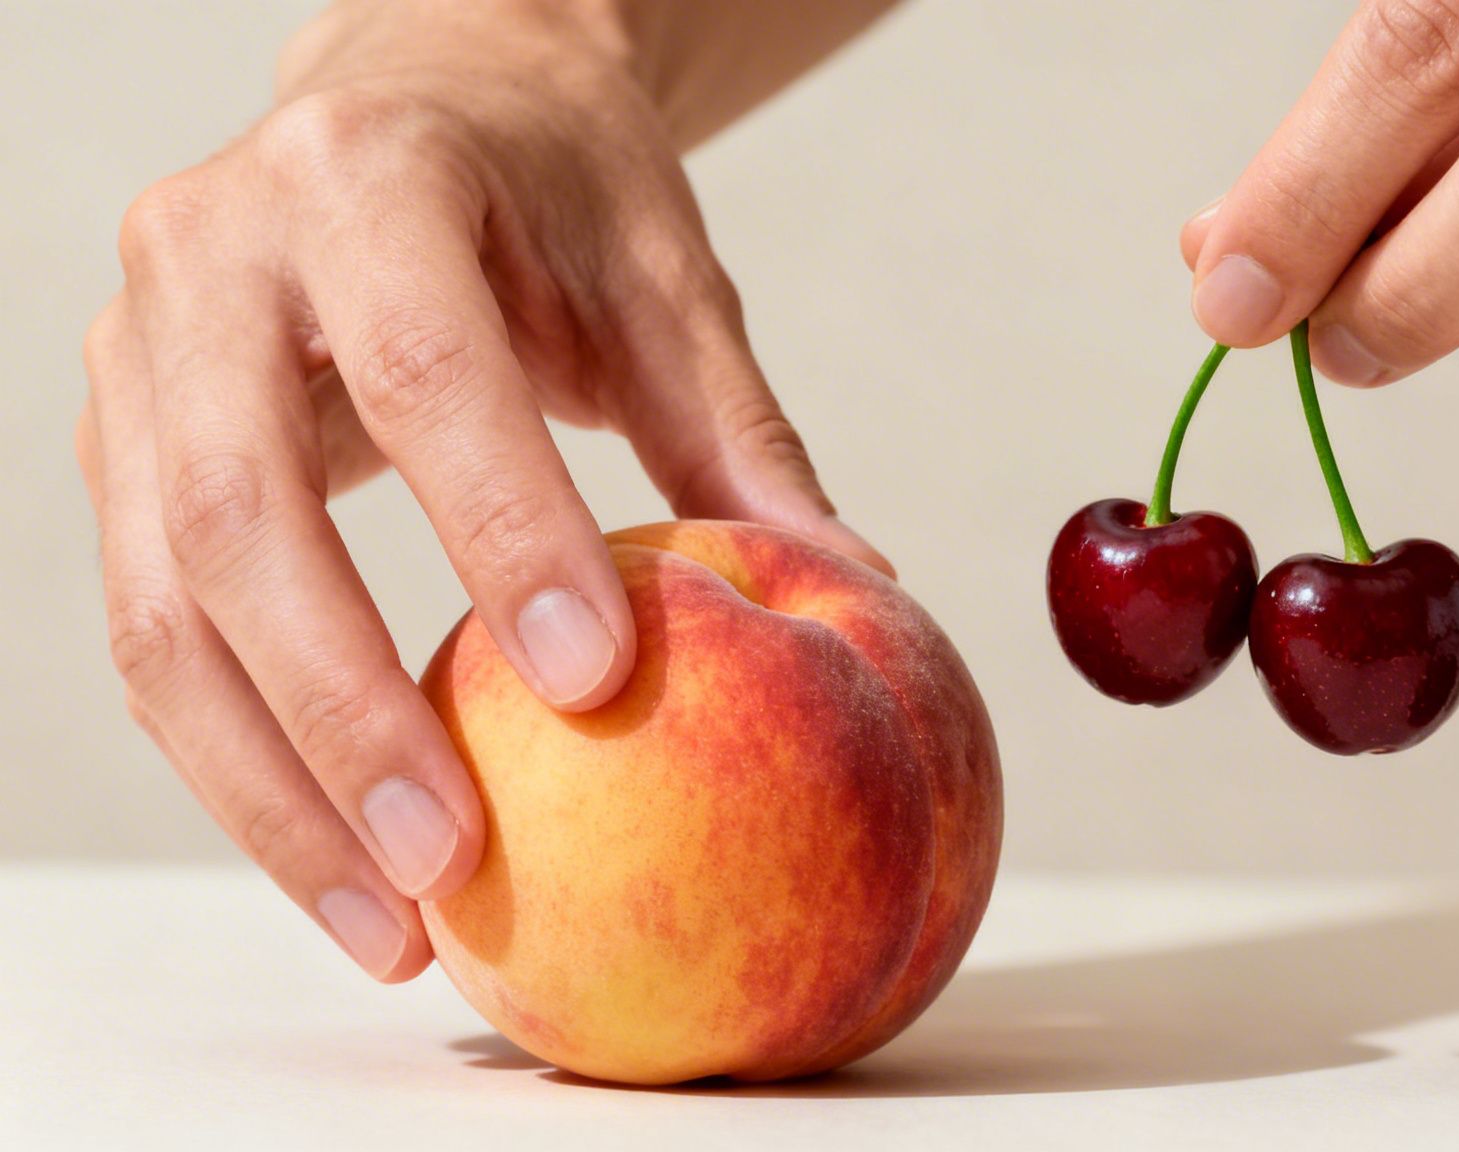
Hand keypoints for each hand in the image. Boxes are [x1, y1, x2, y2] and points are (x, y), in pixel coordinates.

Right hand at [75, 1, 886, 980]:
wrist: (413, 100)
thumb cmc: (552, 184)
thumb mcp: (662, 273)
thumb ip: (735, 429)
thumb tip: (854, 585)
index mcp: (365, 178)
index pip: (419, 367)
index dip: (496, 526)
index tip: (592, 682)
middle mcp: (212, 256)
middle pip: (243, 513)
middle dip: (341, 714)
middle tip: (451, 868)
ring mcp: (138, 356)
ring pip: (164, 604)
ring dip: (267, 789)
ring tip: (388, 927)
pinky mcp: (121, 446)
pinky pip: (156, 628)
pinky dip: (238, 762)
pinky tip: (334, 860)